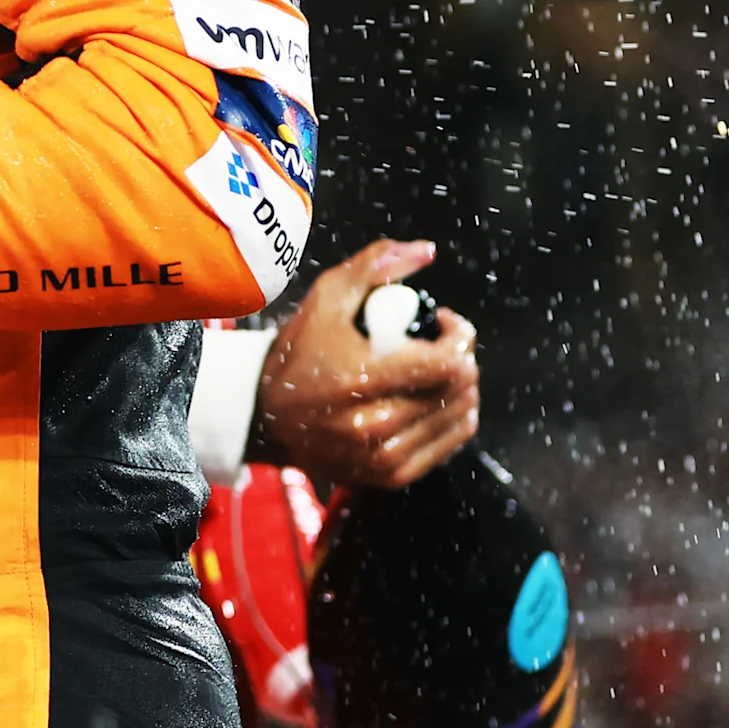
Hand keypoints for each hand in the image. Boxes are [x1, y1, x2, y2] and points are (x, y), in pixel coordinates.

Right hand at [256, 239, 479, 488]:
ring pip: (461, 416)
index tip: (443, 322)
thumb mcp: (326, 298)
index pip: (447, 364)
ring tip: (438, 369)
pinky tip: (437, 398)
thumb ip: (375, 266)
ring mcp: (382, 458)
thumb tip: (427, 249)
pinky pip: (451, 443)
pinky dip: (455, 417)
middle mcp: (370, 426)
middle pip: (459, 389)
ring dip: (462, 387)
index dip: (459, 336)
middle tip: (440, 344)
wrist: (266, 417)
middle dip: (462, 358)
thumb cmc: (299, 352)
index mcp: (356, 379)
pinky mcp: (390, 477)